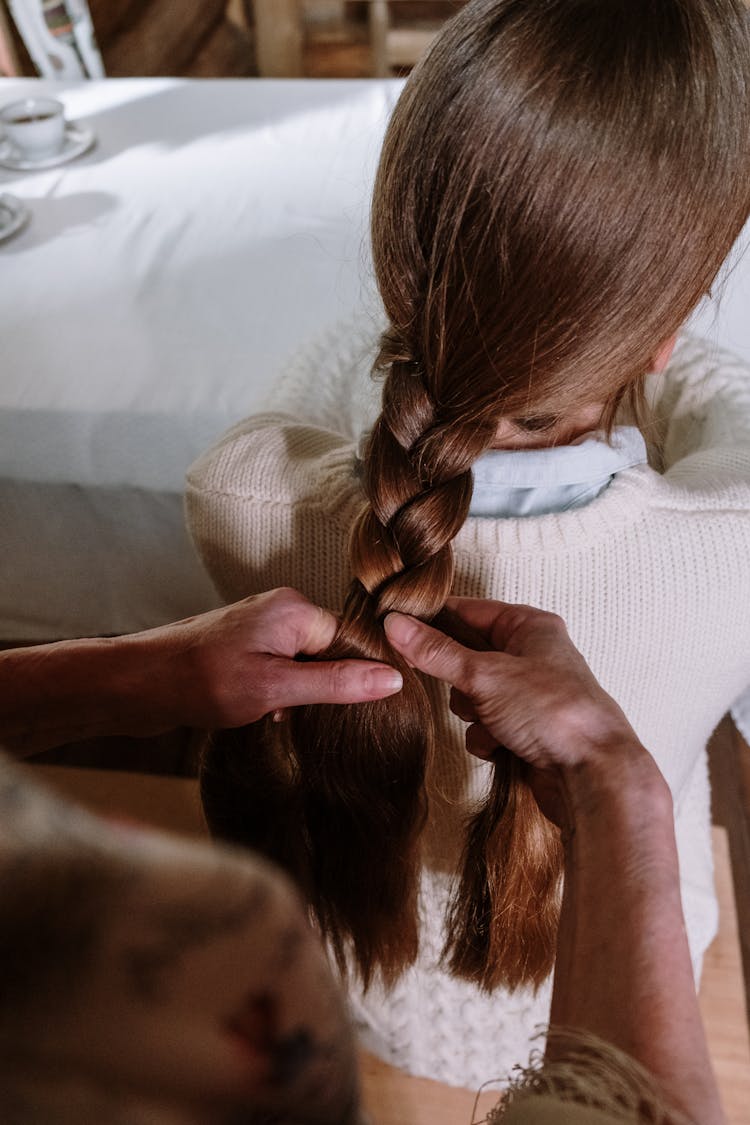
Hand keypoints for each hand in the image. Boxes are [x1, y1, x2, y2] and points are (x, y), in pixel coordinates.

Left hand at [133, 587, 403, 732]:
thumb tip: (392, 680)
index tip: (357, 709)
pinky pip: (279, 664)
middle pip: (328, 649)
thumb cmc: (203, 683)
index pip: (351, 641)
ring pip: (303, 661)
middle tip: (305, 715)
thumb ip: (336, 683)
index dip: (354, 676)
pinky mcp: (242, 642)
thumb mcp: (278, 689)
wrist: (137, 684)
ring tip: (277, 716)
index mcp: (295, 609)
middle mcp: (279, 607)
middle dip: (322, 686)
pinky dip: (277, 691)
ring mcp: (259, 623)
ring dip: (297, 692)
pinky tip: (264, 713)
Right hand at [384, 597, 654, 821]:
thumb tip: (394, 624)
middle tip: (458, 687)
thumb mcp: (485, 675)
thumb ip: (436, 652)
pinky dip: (486, 738)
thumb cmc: (553, 711)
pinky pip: (485, 726)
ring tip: (490, 721)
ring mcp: (529, 695)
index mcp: (529, 627)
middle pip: (466, 655)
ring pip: (472, 695)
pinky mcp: (527, 730)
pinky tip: (501, 747)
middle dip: (457, 680)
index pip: (467, 611)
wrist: (593, 775)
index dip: (433, 620)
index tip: (397, 629)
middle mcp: (531, 656)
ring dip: (473, 713)